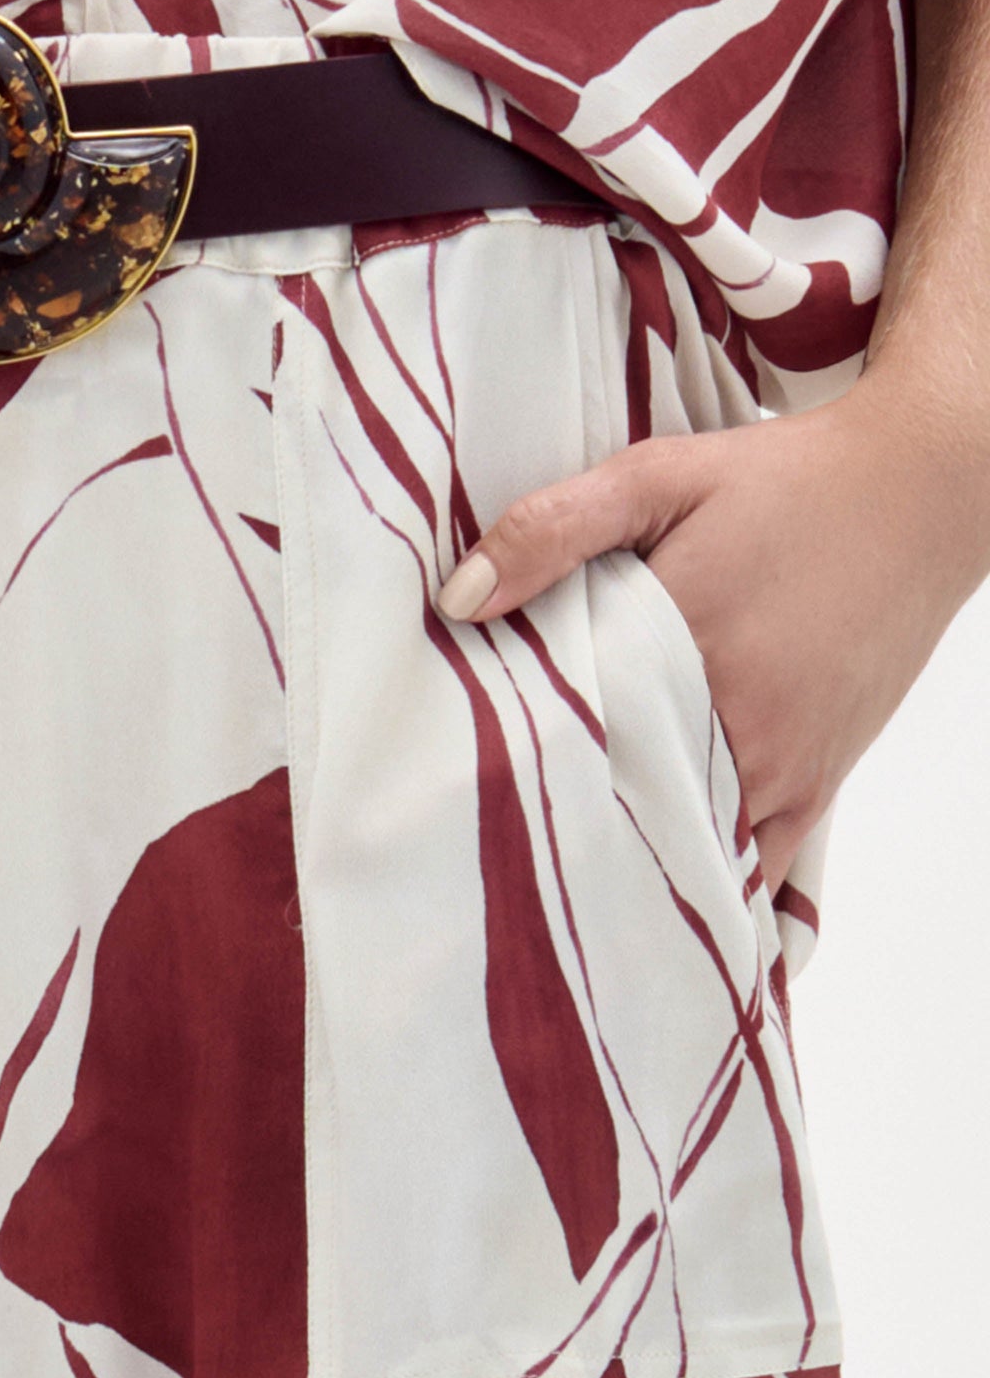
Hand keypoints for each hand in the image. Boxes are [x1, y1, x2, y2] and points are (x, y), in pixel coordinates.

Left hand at [435, 380, 988, 892]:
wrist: (920, 494)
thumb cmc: (783, 482)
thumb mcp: (661, 475)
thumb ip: (556, 527)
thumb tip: (461, 599)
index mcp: (685, 639)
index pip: (568, 733)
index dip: (508, 763)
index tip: (457, 782)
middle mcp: (739, 717)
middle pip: (617, 801)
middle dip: (554, 822)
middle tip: (484, 837)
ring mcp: (782, 764)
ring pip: (678, 846)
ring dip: (620, 859)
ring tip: (550, 871)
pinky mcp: (817, 789)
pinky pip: (751, 871)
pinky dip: (698, 886)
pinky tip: (644, 902)